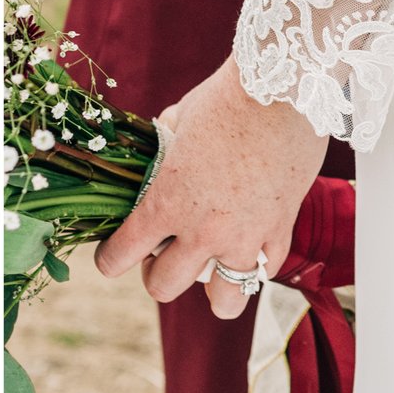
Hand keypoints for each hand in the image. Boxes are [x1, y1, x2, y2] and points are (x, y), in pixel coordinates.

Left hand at [94, 56, 328, 319]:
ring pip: (223, 302)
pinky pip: (265, 269)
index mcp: (165, 202)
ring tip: (212, 269)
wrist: (282, 90)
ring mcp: (244, 238)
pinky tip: (252, 246)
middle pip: (164, 287)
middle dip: (158, 275)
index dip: (111, 260)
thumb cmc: (226, 98)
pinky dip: (256, 263)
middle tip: (165, 255)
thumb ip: (166, 148)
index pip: (120, 256)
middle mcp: (201, 231)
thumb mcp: (179, 121)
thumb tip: (160, 148)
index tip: (113, 257)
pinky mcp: (280, 231)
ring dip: (212, 291)